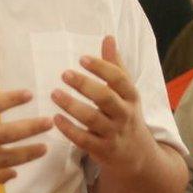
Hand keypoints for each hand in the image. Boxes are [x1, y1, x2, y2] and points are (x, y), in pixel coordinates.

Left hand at [51, 36, 158, 176]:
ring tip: (54, 94)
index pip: (119, 79)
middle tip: (64, 74)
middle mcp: (124, 114)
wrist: (137, 155)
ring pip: (92, 119)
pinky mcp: (102, 150)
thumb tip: (108, 37)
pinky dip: (69, 130)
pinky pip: (84, 140)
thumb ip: (115, 65)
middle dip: (84, 85)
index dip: (101, 67)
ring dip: (72, 106)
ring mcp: (114, 133)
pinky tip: (55, 119)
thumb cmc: (126, 114)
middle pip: (105, 98)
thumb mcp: (126, 91)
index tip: (82, 59)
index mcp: (131, 96)